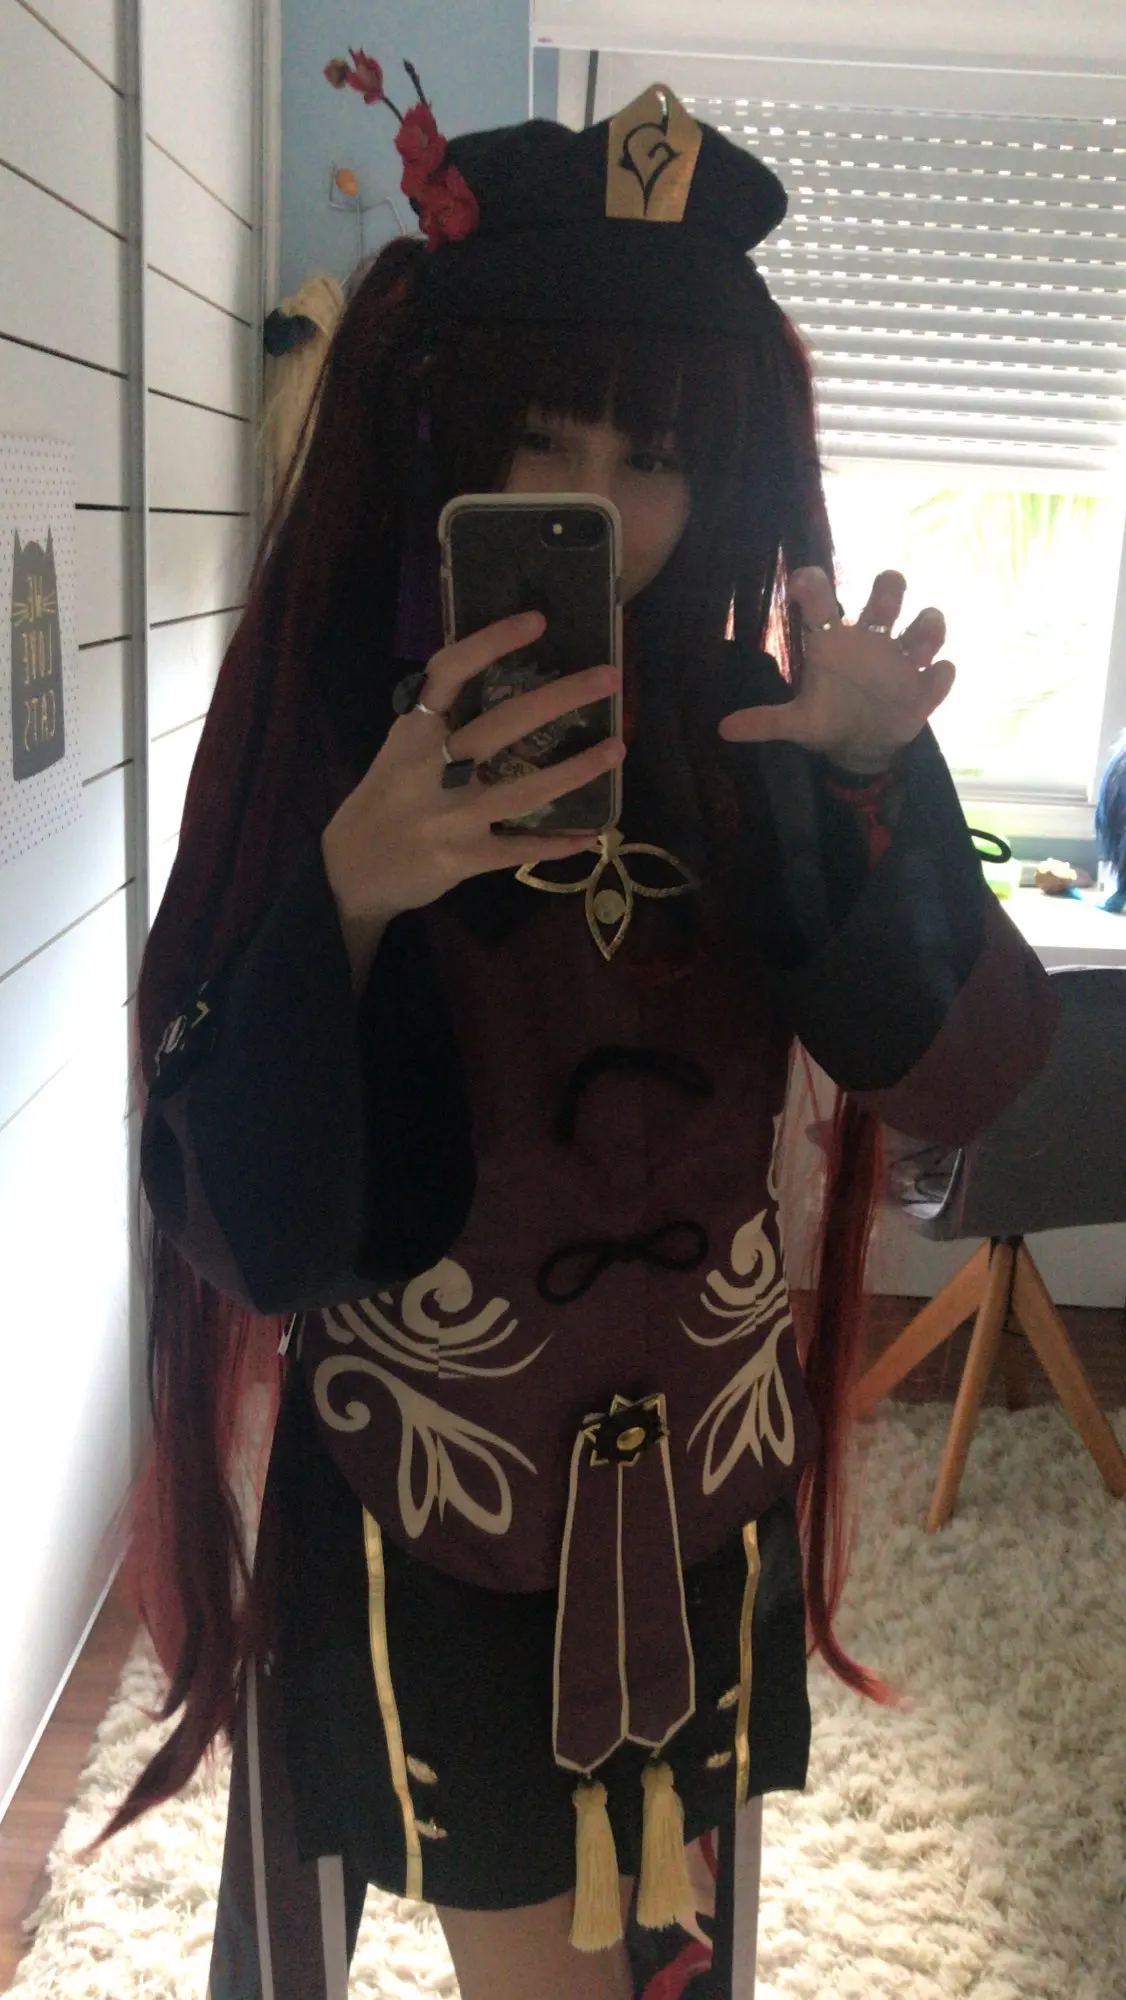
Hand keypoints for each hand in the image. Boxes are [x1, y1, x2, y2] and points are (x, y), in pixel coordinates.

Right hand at [321, 611, 622, 975]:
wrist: (349, 872)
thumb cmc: (383, 801)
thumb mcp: (399, 750)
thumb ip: (440, 721)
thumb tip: (495, 680)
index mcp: (414, 731)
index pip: (451, 671)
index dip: (492, 641)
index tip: (537, 621)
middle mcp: (431, 768)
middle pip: (503, 724)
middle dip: (561, 698)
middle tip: (609, 678)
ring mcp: (449, 817)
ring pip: (523, 790)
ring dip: (576, 771)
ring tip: (616, 749)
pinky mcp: (462, 859)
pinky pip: (519, 849)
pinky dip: (557, 844)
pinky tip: (592, 835)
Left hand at [719, 567, 955, 773]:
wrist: (861, 748)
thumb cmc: (829, 720)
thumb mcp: (798, 723)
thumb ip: (766, 721)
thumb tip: (723, 729)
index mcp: (834, 642)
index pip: (824, 602)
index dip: (815, 586)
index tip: (803, 579)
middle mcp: (871, 640)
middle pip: (886, 597)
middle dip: (889, 591)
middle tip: (885, 601)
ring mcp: (903, 661)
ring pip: (924, 626)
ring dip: (927, 628)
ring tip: (920, 648)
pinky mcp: (925, 688)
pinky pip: (941, 674)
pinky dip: (940, 674)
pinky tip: (936, 676)